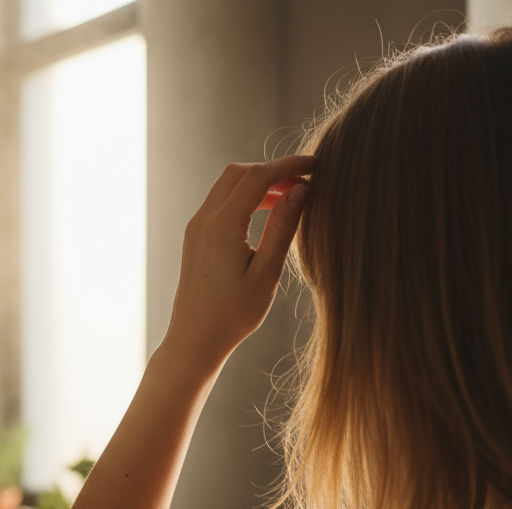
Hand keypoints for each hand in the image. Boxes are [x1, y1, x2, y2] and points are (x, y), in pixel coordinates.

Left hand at [162, 156, 314, 366]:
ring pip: (227, 185)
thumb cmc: (233, 315)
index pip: (258, 176)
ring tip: (290, 197)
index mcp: (222, 227)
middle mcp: (203, 220)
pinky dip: (244, 198)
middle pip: (239, 172)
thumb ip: (283, 228)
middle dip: (273, 170)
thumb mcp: (267, 273)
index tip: (317, 165)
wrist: (194, 340)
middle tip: (304, 181)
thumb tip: (301, 190)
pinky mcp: (194, 237)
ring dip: (258, 183)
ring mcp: (195, 228)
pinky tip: (267, 213)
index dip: (290, 165)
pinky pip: (220, 203)